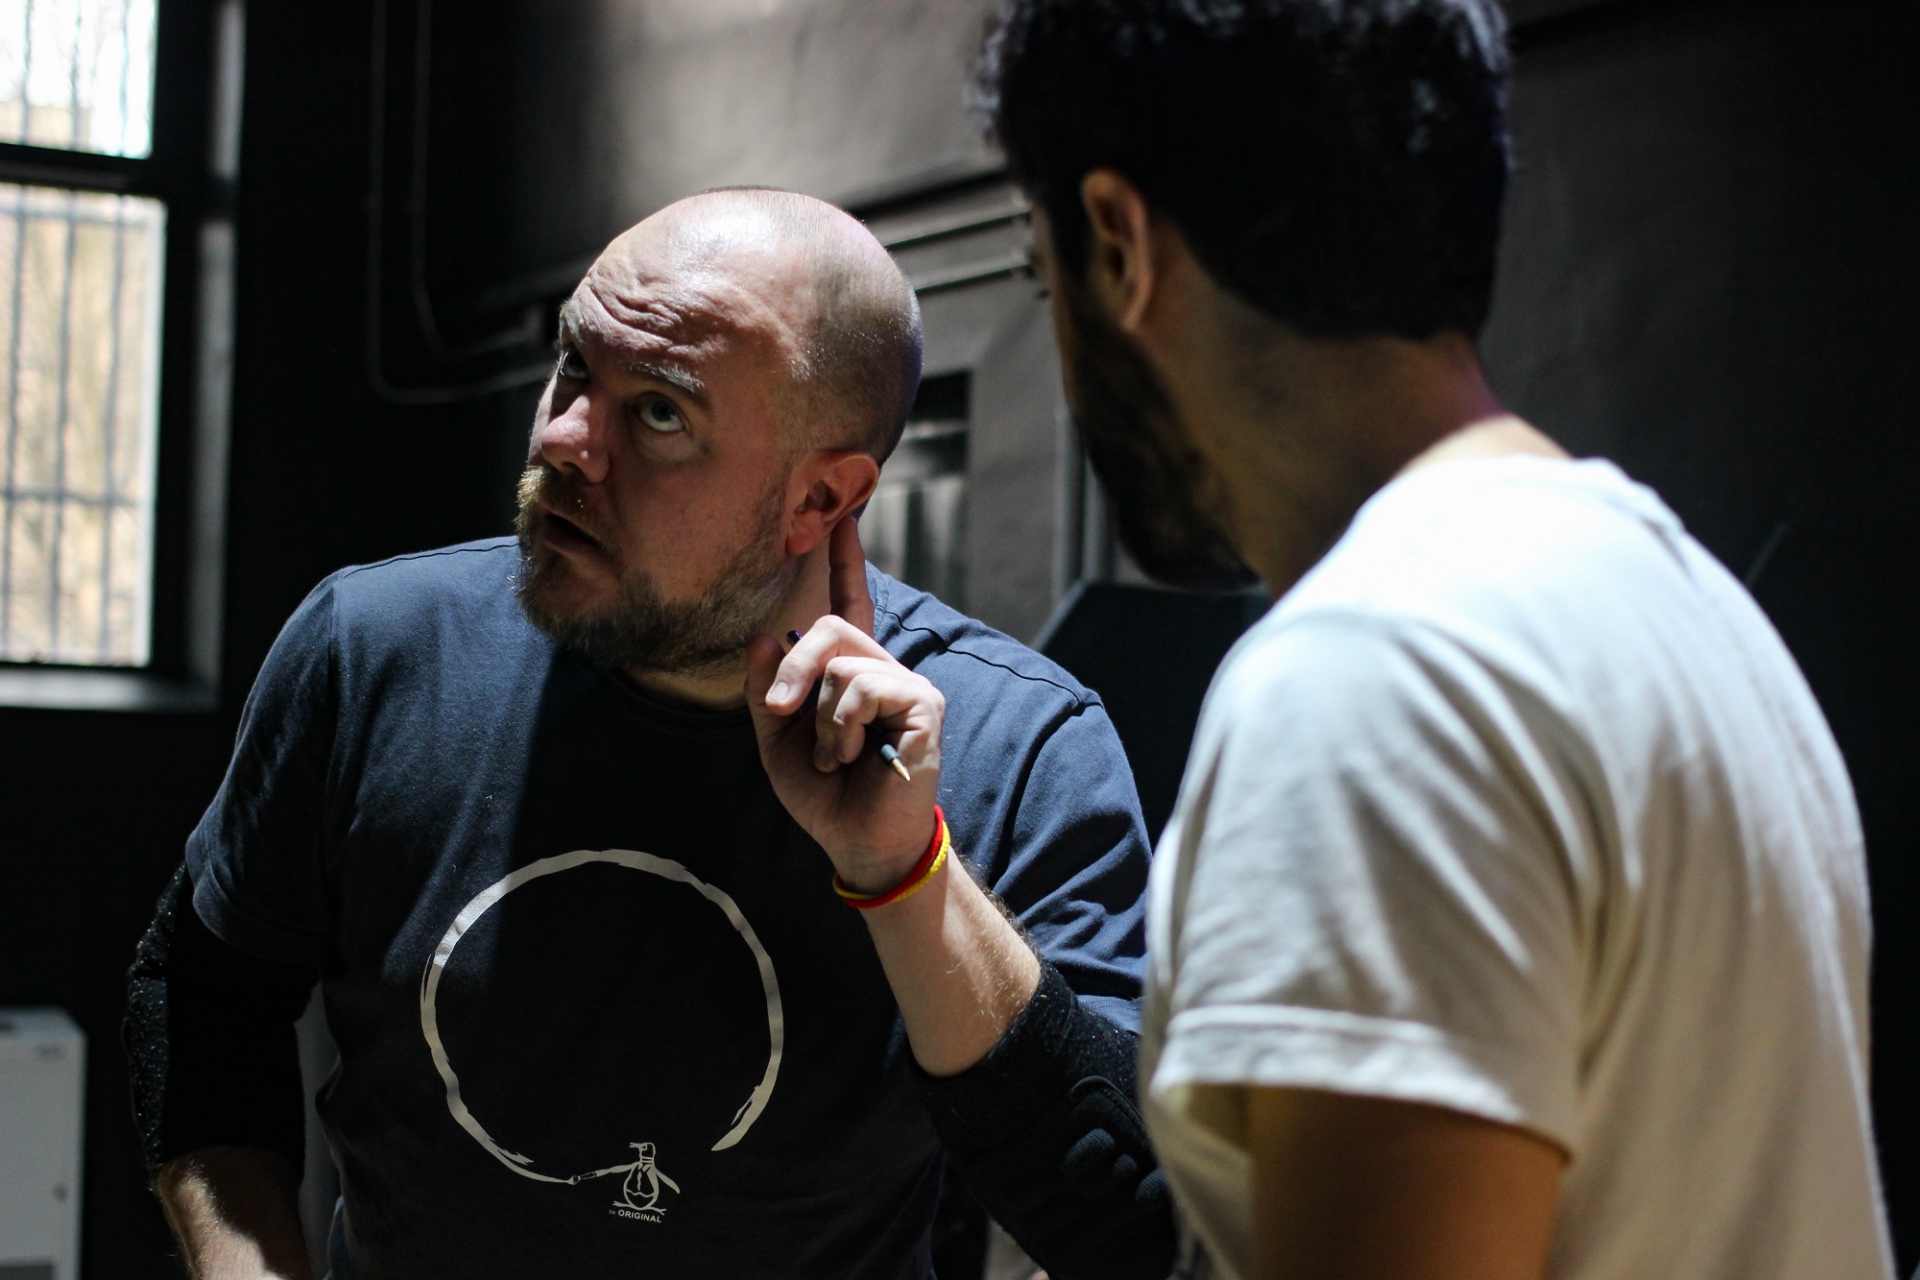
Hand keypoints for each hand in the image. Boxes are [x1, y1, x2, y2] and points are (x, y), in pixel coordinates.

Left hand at [747, 518, 944, 892]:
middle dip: (792, 668)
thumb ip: (764, 689)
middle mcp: (881, 670)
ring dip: (821, 720)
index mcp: (849, 674)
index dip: (845, 564)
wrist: (857, 841)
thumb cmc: (824, 793)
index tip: (842, 522)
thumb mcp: (776, 740)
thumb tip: (761, 635)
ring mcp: (905, 684)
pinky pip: (864, 688)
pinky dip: (842, 727)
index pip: (848, 606)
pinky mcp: (922, 704)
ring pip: (841, 663)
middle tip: (780, 710)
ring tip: (835, 758)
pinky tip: (852, 757)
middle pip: (830, 627)